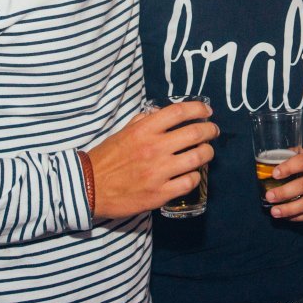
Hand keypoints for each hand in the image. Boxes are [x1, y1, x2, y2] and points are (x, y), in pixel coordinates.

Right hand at [87, 99, 216, 218]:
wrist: (89, 188)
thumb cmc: (106, 159)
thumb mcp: (122, 132)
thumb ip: (142, 121)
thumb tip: (160, 112)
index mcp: (143, 130)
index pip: (179, 111)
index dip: (198, 108)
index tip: (207, 111)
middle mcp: (154, 148)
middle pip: (195, 132)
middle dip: (210, 130)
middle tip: (213, 131)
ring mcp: (158, 172)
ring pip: (198, 157)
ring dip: (208, 152)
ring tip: (207, 151)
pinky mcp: (160, 194)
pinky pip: (189, 182)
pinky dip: (195, 176)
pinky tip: (192, 174)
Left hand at [266, 147, 302, 220]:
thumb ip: (294, 154)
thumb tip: (272, 159)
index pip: (302, 162)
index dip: (288, 168)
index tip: (274, 174)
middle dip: (284, 193)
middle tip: (269, 196)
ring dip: (289, 209)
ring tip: (274, 212)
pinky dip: (297, 217)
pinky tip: (286, 217)